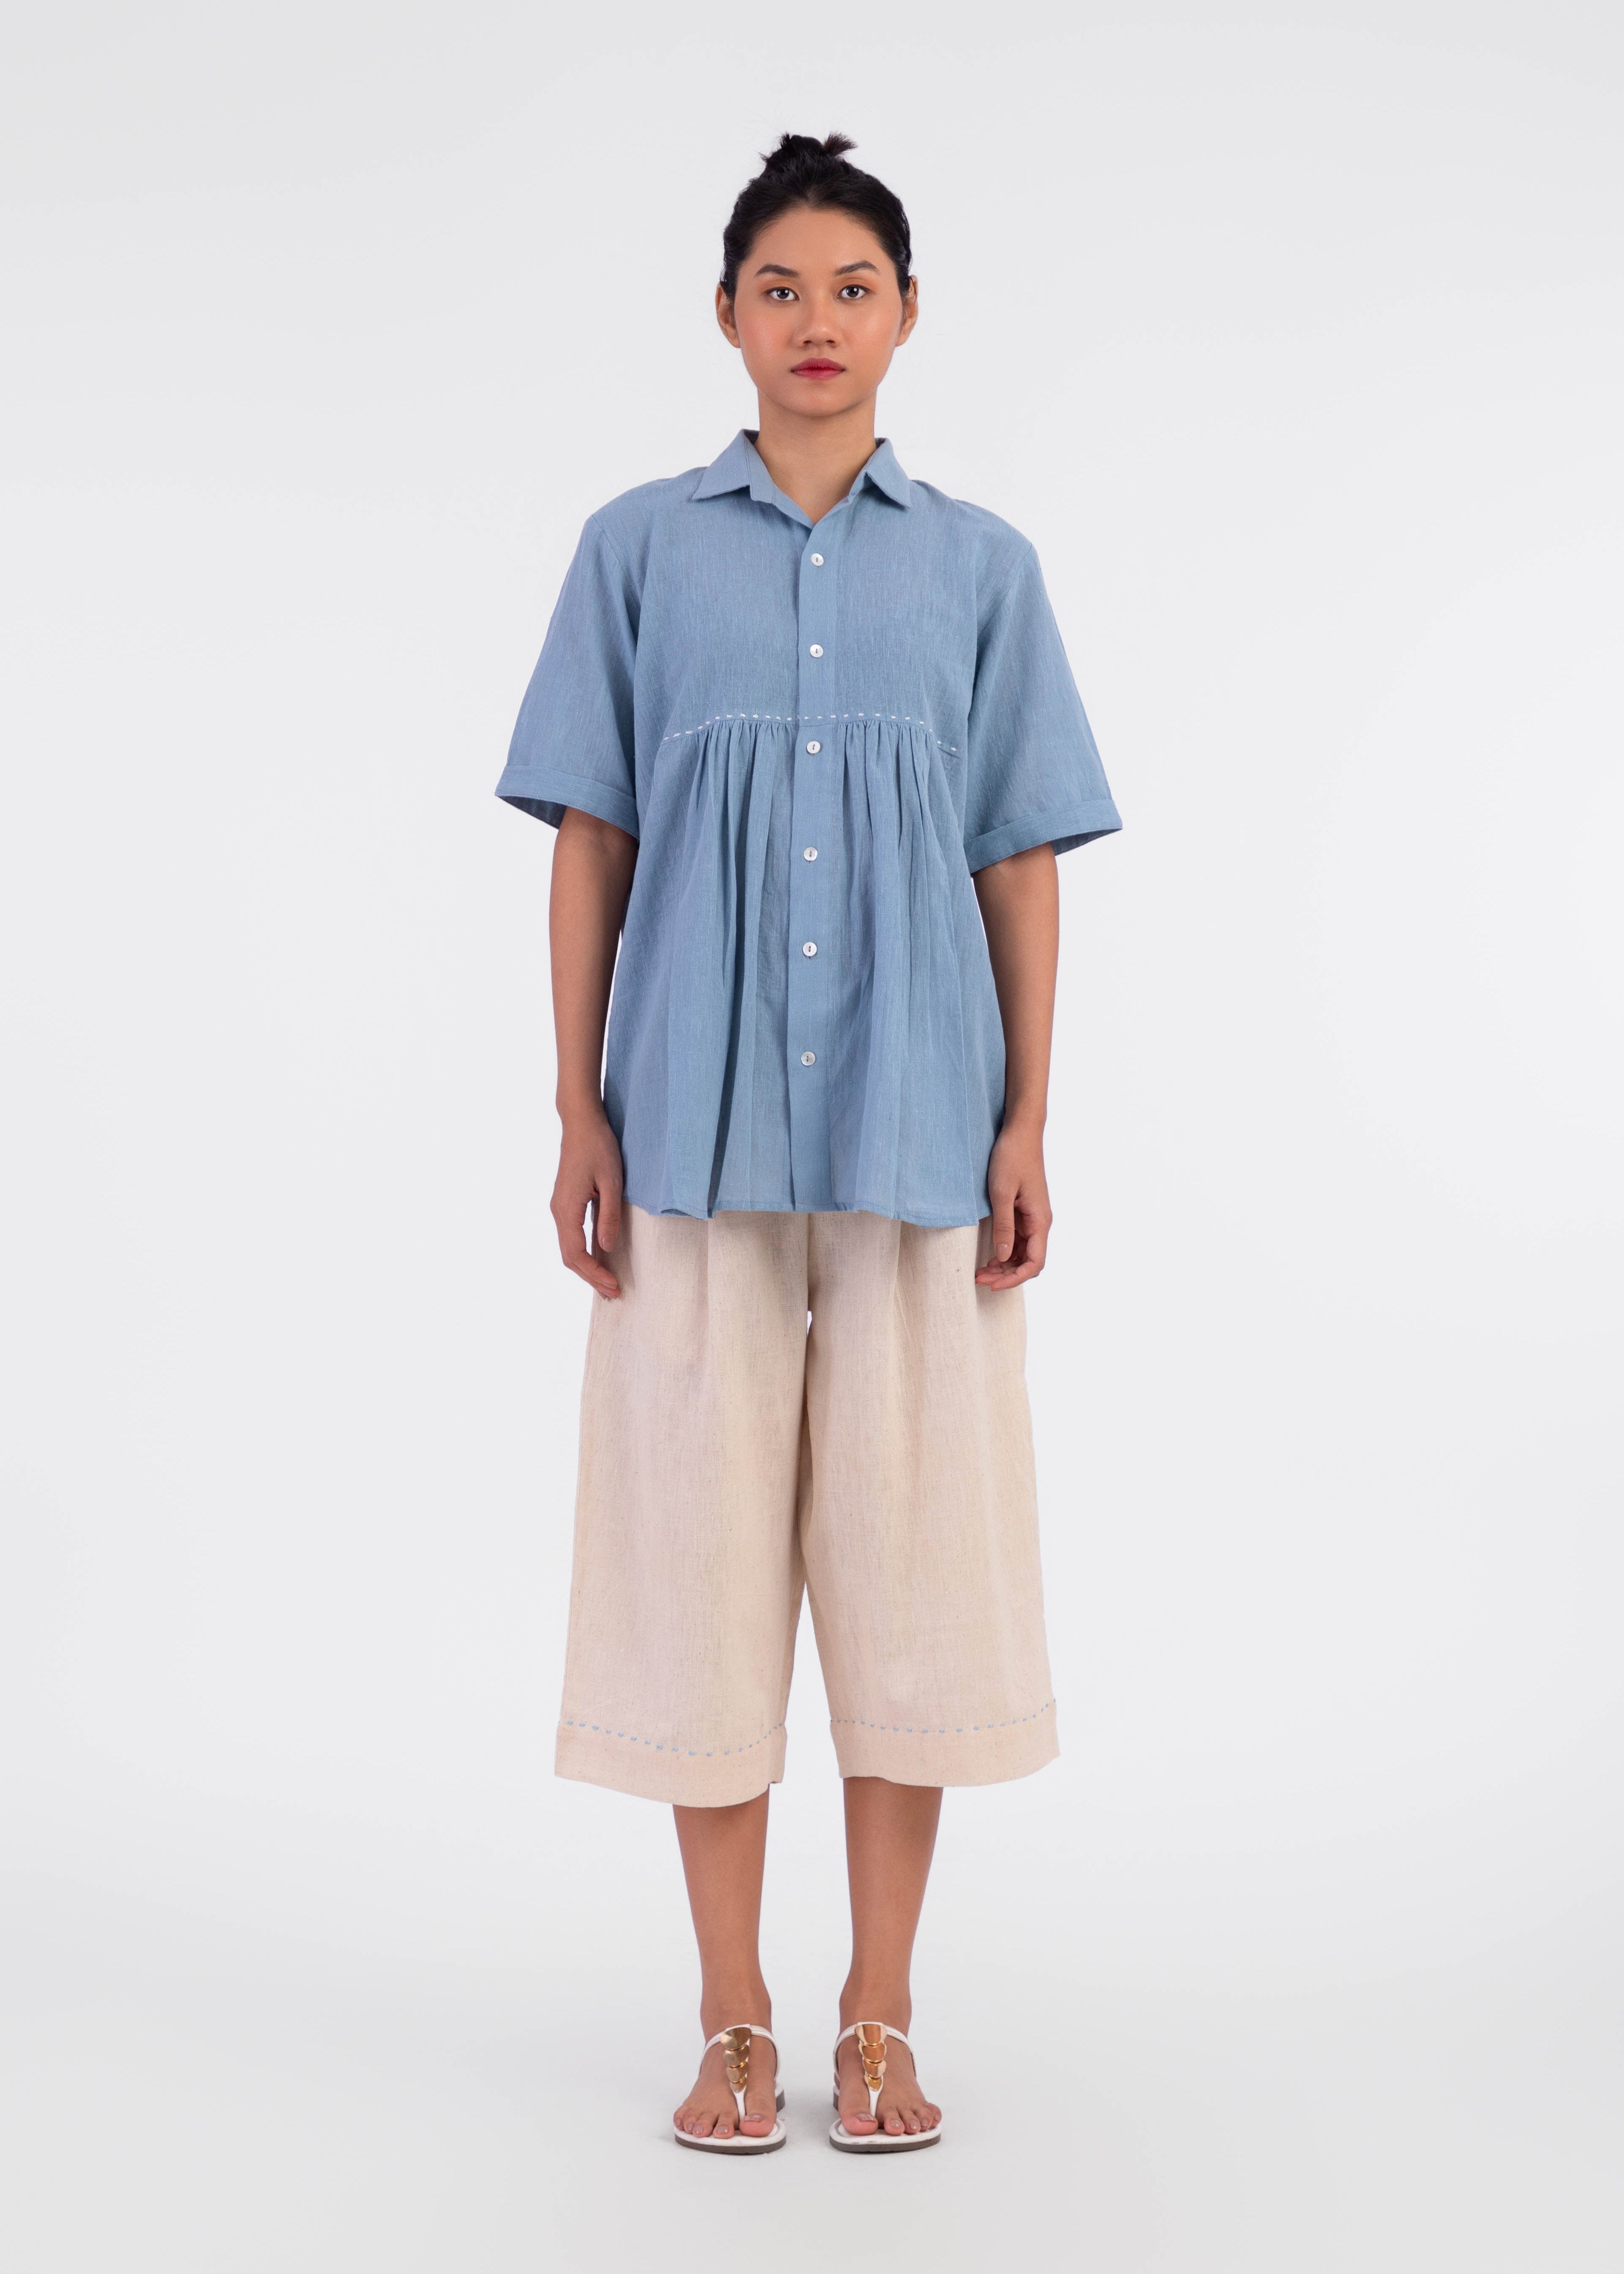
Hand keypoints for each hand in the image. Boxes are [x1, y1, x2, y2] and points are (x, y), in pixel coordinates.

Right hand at [551, 1108, 624, 1297]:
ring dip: (587, 1268)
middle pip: (569, 1256)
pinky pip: (571, 1236)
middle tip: (614, 1293)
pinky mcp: (565, 1203)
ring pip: (568, 1248)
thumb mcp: (612, 1181)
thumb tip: (606, 1247)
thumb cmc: (598, 1147)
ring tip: (608, 1283)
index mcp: (566, 1208)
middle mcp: (558, 1211)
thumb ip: (608, 1215)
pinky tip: (599, 1259)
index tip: (614, 1286)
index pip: (576, 1254)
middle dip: (591, 1277)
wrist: (581, 1123)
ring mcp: (560, 1207)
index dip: (594, 1274)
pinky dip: (584, 1253)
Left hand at [974, 1122, 1050, 1288]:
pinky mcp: (1024, 1211)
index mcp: (1040, 1220)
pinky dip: (1005, 1251)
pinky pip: (1018, 1239)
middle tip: (979, 1278)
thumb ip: (1003, 1226)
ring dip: (1004, 1265)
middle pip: (1028, 1261)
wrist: (1020, 1131)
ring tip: (981, 1271)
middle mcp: (1040, 1222)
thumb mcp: (1002, 1192)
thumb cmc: (1012, 1156)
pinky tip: (989, 1254)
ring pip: (1022, 1253)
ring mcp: (1032, 1217)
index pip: (1035, 1262)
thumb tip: (1003, 1257)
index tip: (992, 1283)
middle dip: (1006, 1275)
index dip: (1015, 1278)